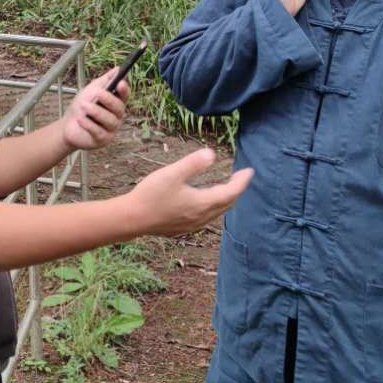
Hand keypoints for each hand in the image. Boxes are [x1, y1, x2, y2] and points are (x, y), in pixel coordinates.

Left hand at [61, 67, 127, 151]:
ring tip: (83, 106)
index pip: (125, 96)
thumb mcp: (91, 90)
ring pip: (110, 120)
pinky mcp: (103, 139)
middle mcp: (117, 116)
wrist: (68, 125)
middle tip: (96, 94)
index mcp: (116, 103)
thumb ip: (104, 80)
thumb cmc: (82, 107)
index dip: (124, 90)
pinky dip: (89, 124)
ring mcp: (111, 129)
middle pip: (119, 108)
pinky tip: (81, 119)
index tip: (120, 83)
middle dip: (108, 100)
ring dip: (95, 111)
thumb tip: (117, 69)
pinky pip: (99, 131)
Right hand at [128, 148, 252, 236]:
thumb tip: (212, 153)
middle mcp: (201, 217)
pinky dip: (214, 207)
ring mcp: (192, 225)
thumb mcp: (171, 173)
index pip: (230, 193)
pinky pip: (207, 217)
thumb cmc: (150, 195)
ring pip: (217, 212)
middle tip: (241, 176)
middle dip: (236, 190)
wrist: (132, 219)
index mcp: (202, 203)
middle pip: (226, 204)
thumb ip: (192, 163)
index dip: (242, 181)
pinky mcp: (183, 228)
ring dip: (225, 200)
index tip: (249, 170)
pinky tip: (206, 203)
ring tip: (227, 188)